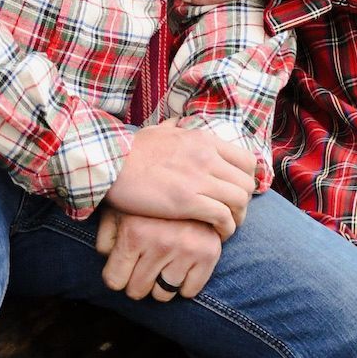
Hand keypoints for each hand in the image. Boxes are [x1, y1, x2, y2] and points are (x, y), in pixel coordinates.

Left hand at [97, 207, 222, 302]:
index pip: (114, 281)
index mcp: (134, 233)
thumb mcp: (116, 210)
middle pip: (136, 290)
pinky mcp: (208, 253)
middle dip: (136, 280)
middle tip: (142, 262)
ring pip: (162, 295)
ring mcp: (186, 249)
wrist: (188, 179)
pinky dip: (184, 284)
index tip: (122, 265)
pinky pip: (189, 291)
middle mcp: (160, 243)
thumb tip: (108, 260)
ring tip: (162, 262)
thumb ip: (106, 237)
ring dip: (160, 283)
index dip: (116, 275)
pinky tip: (180, 265)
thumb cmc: (144, 198)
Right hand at [105, 118, 257, 236]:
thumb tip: (177, 123)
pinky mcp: (187, 201)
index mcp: (202, 140)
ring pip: (240, 200)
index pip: (247, 160)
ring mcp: (198, 178)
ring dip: (237, 217)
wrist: (109, 162)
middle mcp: (206, 156)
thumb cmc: (129, 150)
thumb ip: (174, 128)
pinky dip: (226, 228)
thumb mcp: (158, 130)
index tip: (235, 192)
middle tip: (232, 214)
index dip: (246, 180)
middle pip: (247, 182)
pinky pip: (222, 217)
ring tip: (226, 227)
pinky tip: (217, 234)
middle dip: (244, 202)